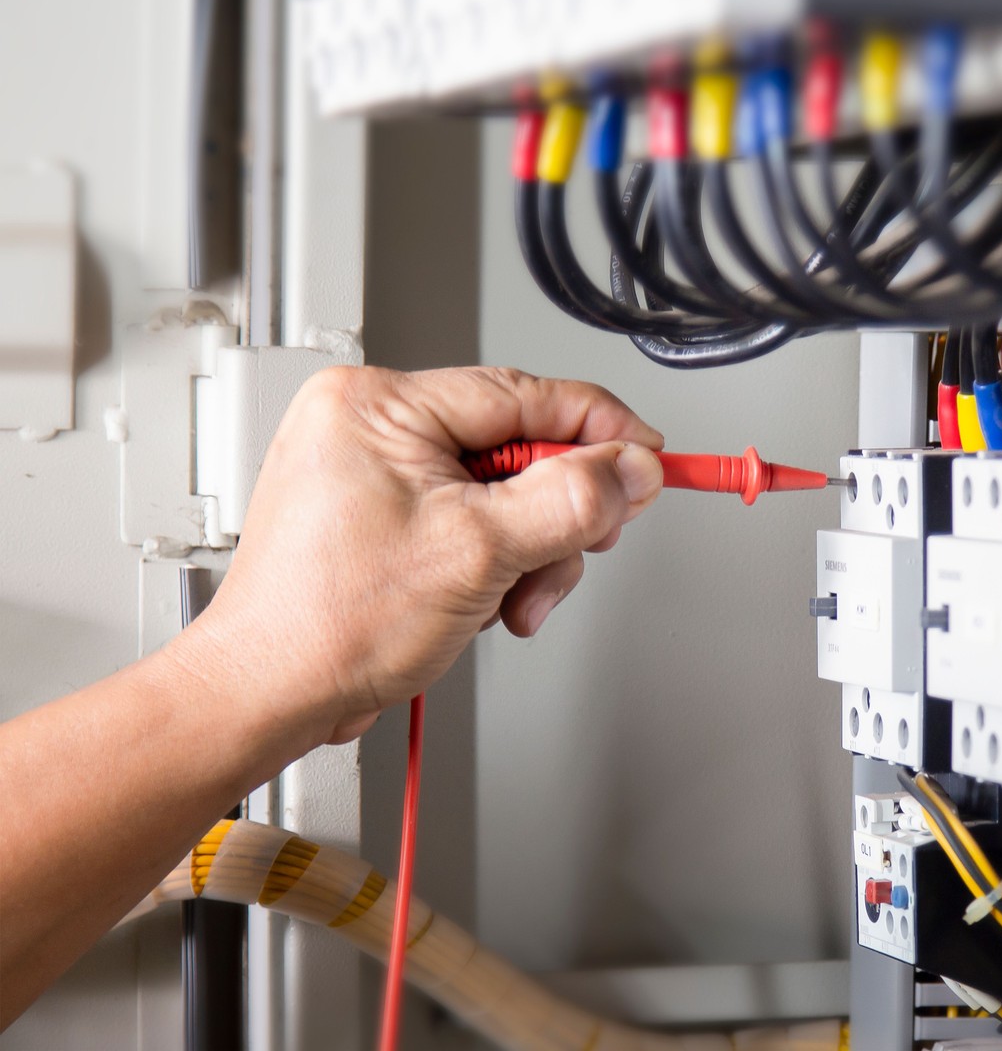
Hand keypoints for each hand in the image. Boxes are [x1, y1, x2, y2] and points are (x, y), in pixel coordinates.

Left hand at [173, 366, 663, 745]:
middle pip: (520, 449)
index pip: (525, 393)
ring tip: (508, 601)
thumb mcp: (479, 550)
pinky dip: (495, 566)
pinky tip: (481, 603)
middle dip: (553, 516)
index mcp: (380, 403)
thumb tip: (632, 468)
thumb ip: (572, 500)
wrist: (268, 693)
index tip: (648, 458)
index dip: (600, 428)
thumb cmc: (328, 624)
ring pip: (504, 494)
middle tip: (568, 553)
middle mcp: (371, 424)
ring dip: (527, 555)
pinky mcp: (382, 516)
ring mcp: (375, 472)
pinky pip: (472, 521)